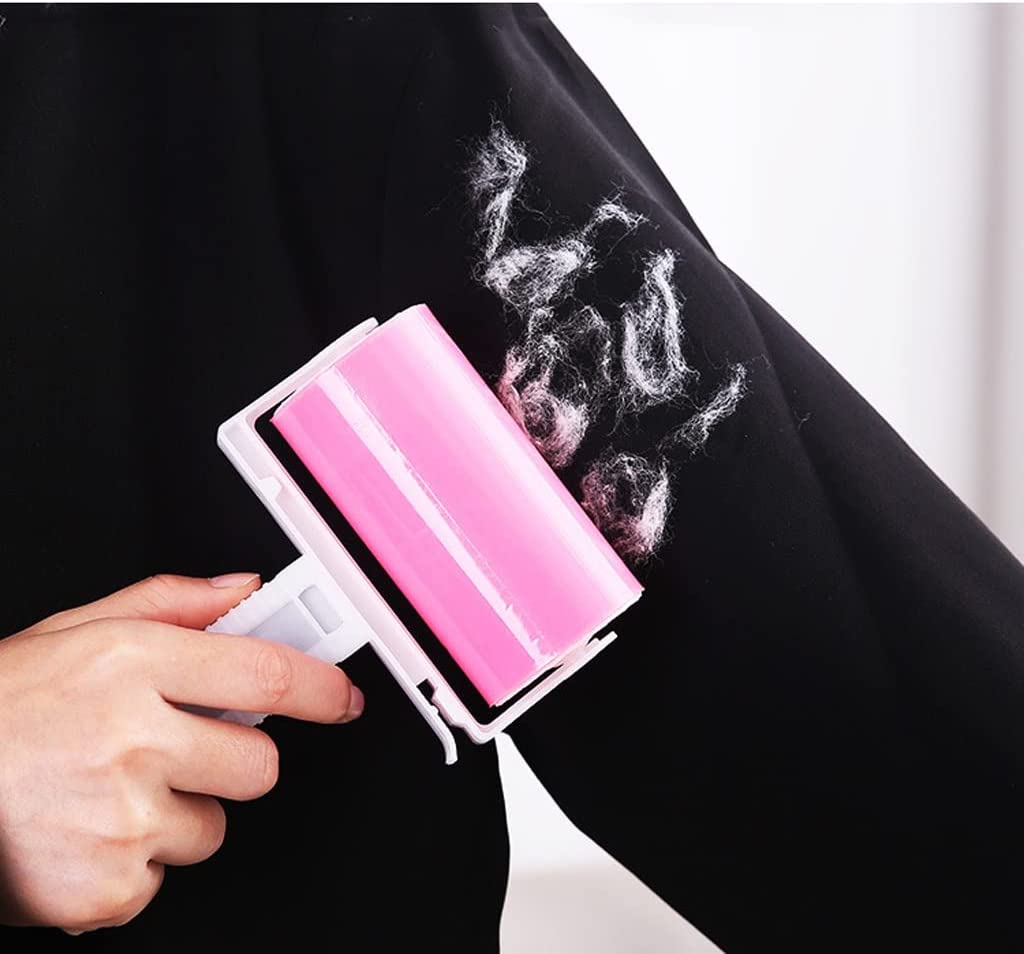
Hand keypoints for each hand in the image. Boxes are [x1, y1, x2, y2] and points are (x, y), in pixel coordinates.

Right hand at [0, 573, 363, 932]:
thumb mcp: (72, 631)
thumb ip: (169, 602)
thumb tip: (243, 590)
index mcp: (130, 665)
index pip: (265, 672)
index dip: (321, 688)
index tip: (342, 699)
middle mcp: (132, 739)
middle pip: (258, 766)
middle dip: (235, 762)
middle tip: (181, 752)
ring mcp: (121, 819)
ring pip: (212, 829)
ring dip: (178, 816)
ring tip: (110, 793)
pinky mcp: (106, 889)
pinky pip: (162, 879)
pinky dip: (134, 864)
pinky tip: (87, 833)